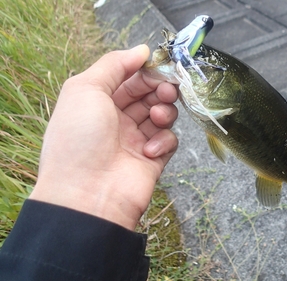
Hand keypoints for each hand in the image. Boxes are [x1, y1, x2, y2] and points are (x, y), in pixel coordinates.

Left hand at [29, 45, 177, 229]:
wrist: (87, 195)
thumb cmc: (79, 139)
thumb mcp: (85, 89)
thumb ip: (114, 64)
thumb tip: (141, 50)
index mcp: (98, 102)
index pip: (128, 78)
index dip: (146, 70)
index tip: (162, 64)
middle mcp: (117, 119)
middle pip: (148, 94)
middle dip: (160, 87)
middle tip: (167, 88)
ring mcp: (135, 140)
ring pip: (162, 114)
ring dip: (164, 110)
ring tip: (158, 117)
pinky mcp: (153, 159)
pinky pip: (168, 141)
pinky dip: (163, 141)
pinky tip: (148, 150)